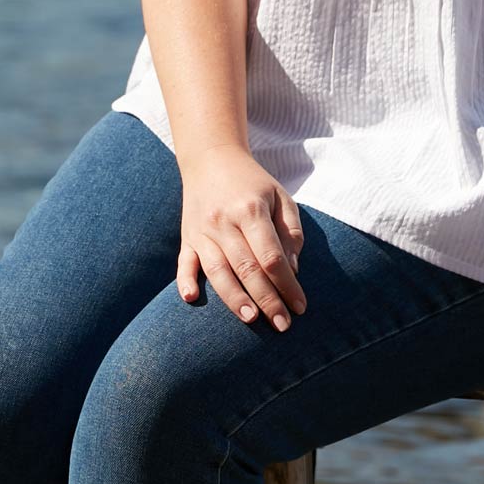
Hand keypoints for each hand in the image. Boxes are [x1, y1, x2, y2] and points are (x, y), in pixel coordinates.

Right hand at [178, 146, 306, 330]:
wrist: (211, 158)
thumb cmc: (253, 183)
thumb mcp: (280, 197)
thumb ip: (290, 231)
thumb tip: (292, 269)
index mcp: (251, 210)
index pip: (271, 257)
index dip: (288, 285)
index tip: (300, 306)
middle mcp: (224, 222)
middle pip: (247, 268)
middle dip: (267, 300)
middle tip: (282, 325)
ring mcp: (202, 230)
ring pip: (217, 271)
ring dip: (234, 299)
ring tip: (251, 320)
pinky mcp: (186, 236)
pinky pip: (183, 262)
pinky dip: (185, 280)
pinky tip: (190, 299)